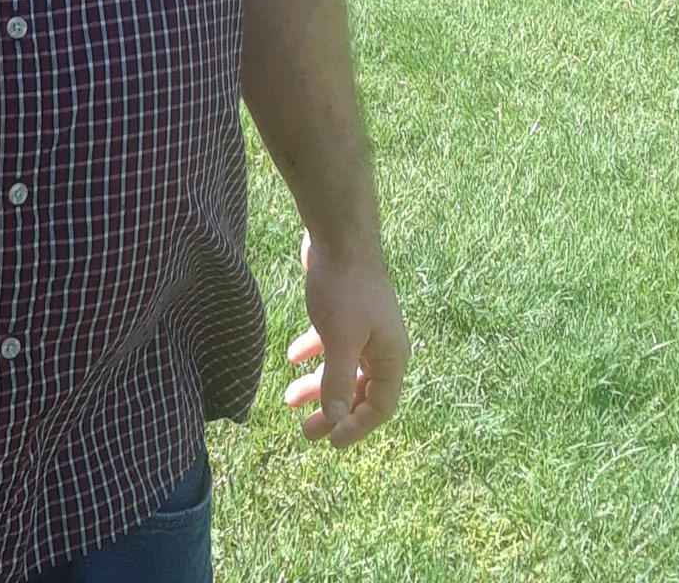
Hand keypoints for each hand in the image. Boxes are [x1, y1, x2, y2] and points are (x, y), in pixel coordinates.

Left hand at [284, 228, 408, 449]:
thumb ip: (336, 379)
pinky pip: (331, 342)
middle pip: (358, 391)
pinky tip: (291, 356)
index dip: (356, 427)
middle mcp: (381, 346)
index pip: (380, 407)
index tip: (329, 442)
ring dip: (317, 385)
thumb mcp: (340, 340)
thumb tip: (334, 417)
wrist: (338, 235)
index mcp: (390, 357)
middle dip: (332, 412)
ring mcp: (363, 327)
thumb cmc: (344, 288)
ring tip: (288, 398)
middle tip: (304, 430)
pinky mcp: (344, 310)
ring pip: (341, 367)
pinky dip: (313, 351)